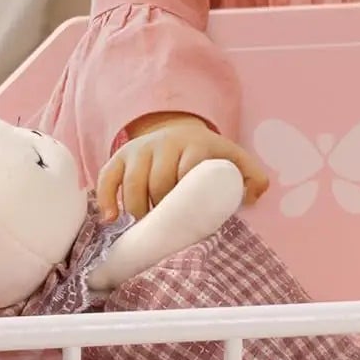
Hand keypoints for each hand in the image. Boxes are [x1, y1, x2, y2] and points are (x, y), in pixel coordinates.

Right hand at [97, 113, 269, 221]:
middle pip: (158, 181)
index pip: (188, 170)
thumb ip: (252, 177)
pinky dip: (106, 199)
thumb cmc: (207, 156)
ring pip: (133, 182)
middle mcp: (165, 143)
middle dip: (161, 208)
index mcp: (195, 144)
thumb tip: (253, 198)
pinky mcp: (120, 155)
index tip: (189, 216)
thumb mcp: (233, 159)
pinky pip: (107, 177)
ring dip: (136, 209)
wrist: (179, 131)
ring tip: (145, 227)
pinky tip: (110, 219)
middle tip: (168, 227)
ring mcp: (140, 148)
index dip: (186, 196)